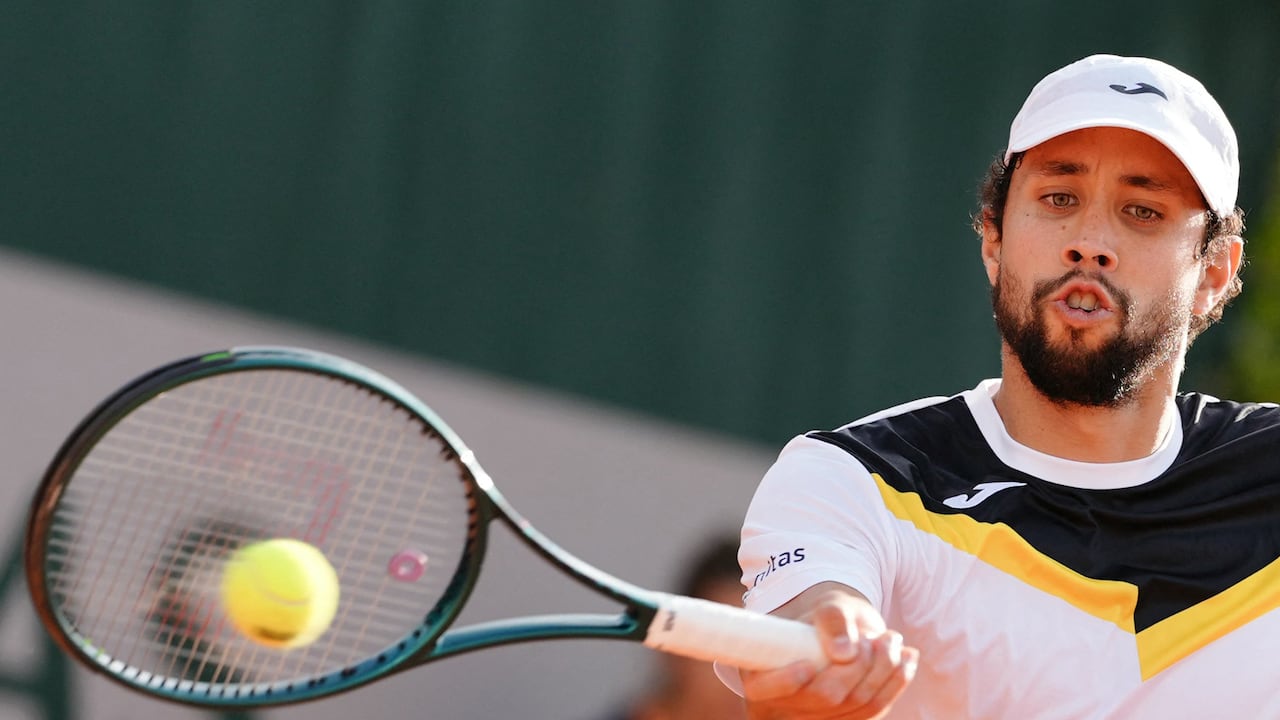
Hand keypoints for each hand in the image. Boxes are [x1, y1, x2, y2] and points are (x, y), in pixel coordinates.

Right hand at [740, 583, 917, 718]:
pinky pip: (874, 711)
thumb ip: (832, 620)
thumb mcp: (824, 605)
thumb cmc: (822, 615)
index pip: (764, 689)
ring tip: (894, 641)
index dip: (784, 682)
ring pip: (854, 707)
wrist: (836, 629)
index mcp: (761, 674)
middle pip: (822, 698)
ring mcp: (817, 716)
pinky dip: (895, 684)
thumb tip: (844, 651)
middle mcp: (785, 703)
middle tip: (875, 639)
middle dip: (855, 670)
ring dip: (882, 674)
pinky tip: (907, 659)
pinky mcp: (846, 719)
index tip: (805, 666)